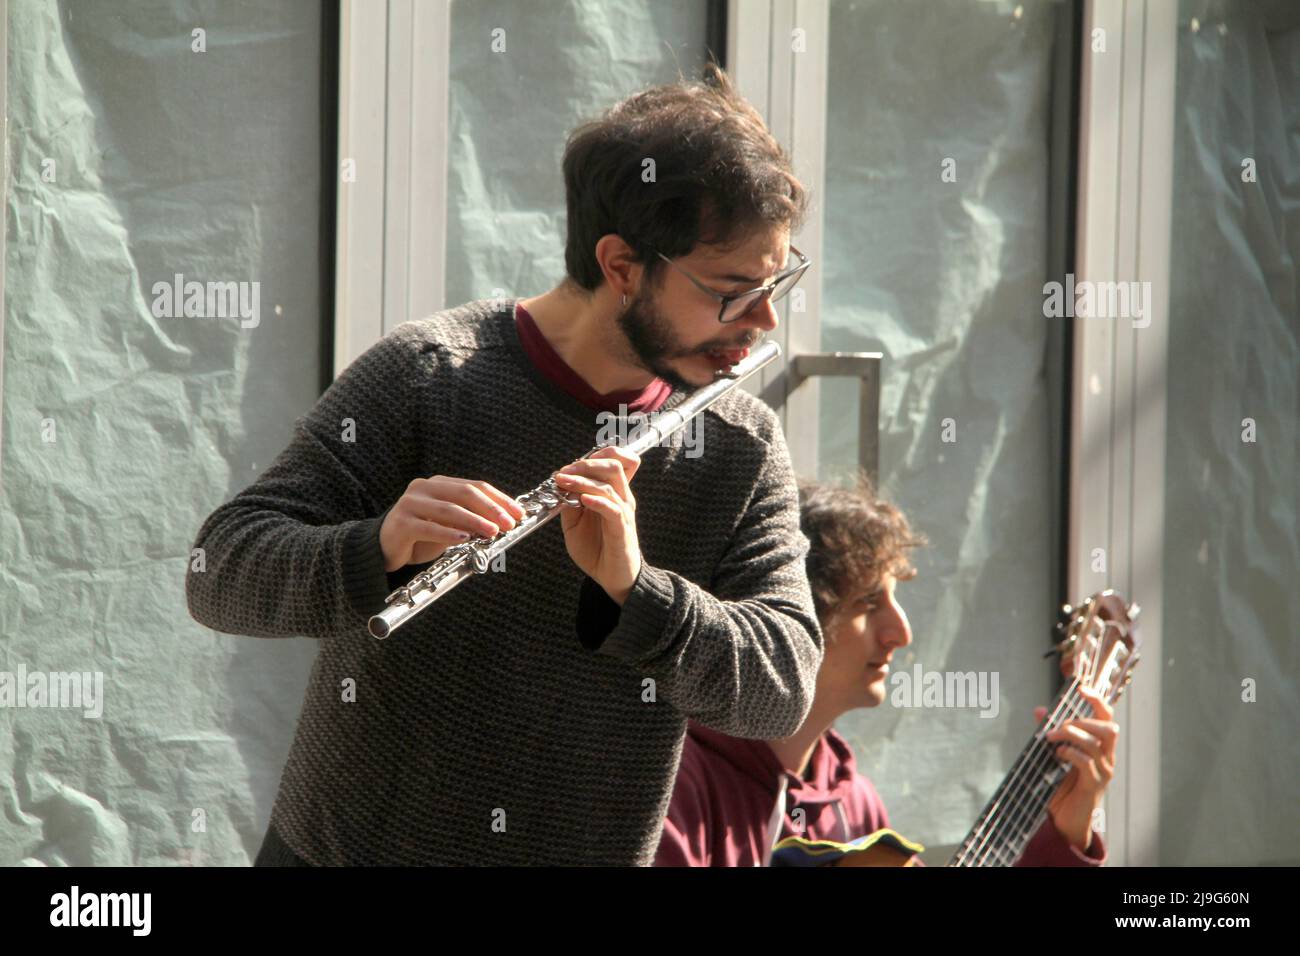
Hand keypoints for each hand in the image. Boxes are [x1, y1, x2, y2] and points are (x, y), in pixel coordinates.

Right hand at [378, 475, 526, 572]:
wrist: (383, 548)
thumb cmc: (421, 536)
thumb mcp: (449, 525)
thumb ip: (470, 518)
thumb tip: (504, 522)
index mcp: (438, 484)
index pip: (474, 486)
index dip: (498, 499)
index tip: (518, 513)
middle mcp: (423, 488)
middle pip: (464, 493)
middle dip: (490, 508)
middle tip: (509, 523)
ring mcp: (410, 504)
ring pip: (448, 509)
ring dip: (474, 521)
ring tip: (492, 531)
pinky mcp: (401, 523)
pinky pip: (428, 527)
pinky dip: (448, 533)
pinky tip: (464, 538)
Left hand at [552, 446, 641, 604]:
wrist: (611, 577)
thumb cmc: (596, 548)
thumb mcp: (574, 523)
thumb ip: (569, 503)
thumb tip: (559, 484)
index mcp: (613, 492)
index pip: (616, 460)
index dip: (595, 455)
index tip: (570, 465)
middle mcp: (622, 498)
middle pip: (613, 465)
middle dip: (586, 463)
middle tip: (563, 472)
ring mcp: (623, 513)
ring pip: (610, 485)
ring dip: (584, 481)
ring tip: (564, 482)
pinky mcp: (622, 530)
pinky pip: (613, 510)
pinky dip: (597, 502)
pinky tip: (583, 500)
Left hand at [1036, 686, 1119, 852]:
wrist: (1064, 820)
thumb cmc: (1061, 786)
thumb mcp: (1054, 754)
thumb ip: (1050, 733)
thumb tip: (1040, 710)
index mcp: (1100, 747)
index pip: (1107, 717)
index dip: (1097, 700)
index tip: (1081, 688)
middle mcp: (1107, 758)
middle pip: (1109, 728)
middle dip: (1081, 721)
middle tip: (1057, 726)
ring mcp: (1103, 772)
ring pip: (1097, 743)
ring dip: (1071, 735)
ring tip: (1051, 738)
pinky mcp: (1094, 785)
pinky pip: (1086, 762)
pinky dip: (1070, 753)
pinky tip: (1058, 754)